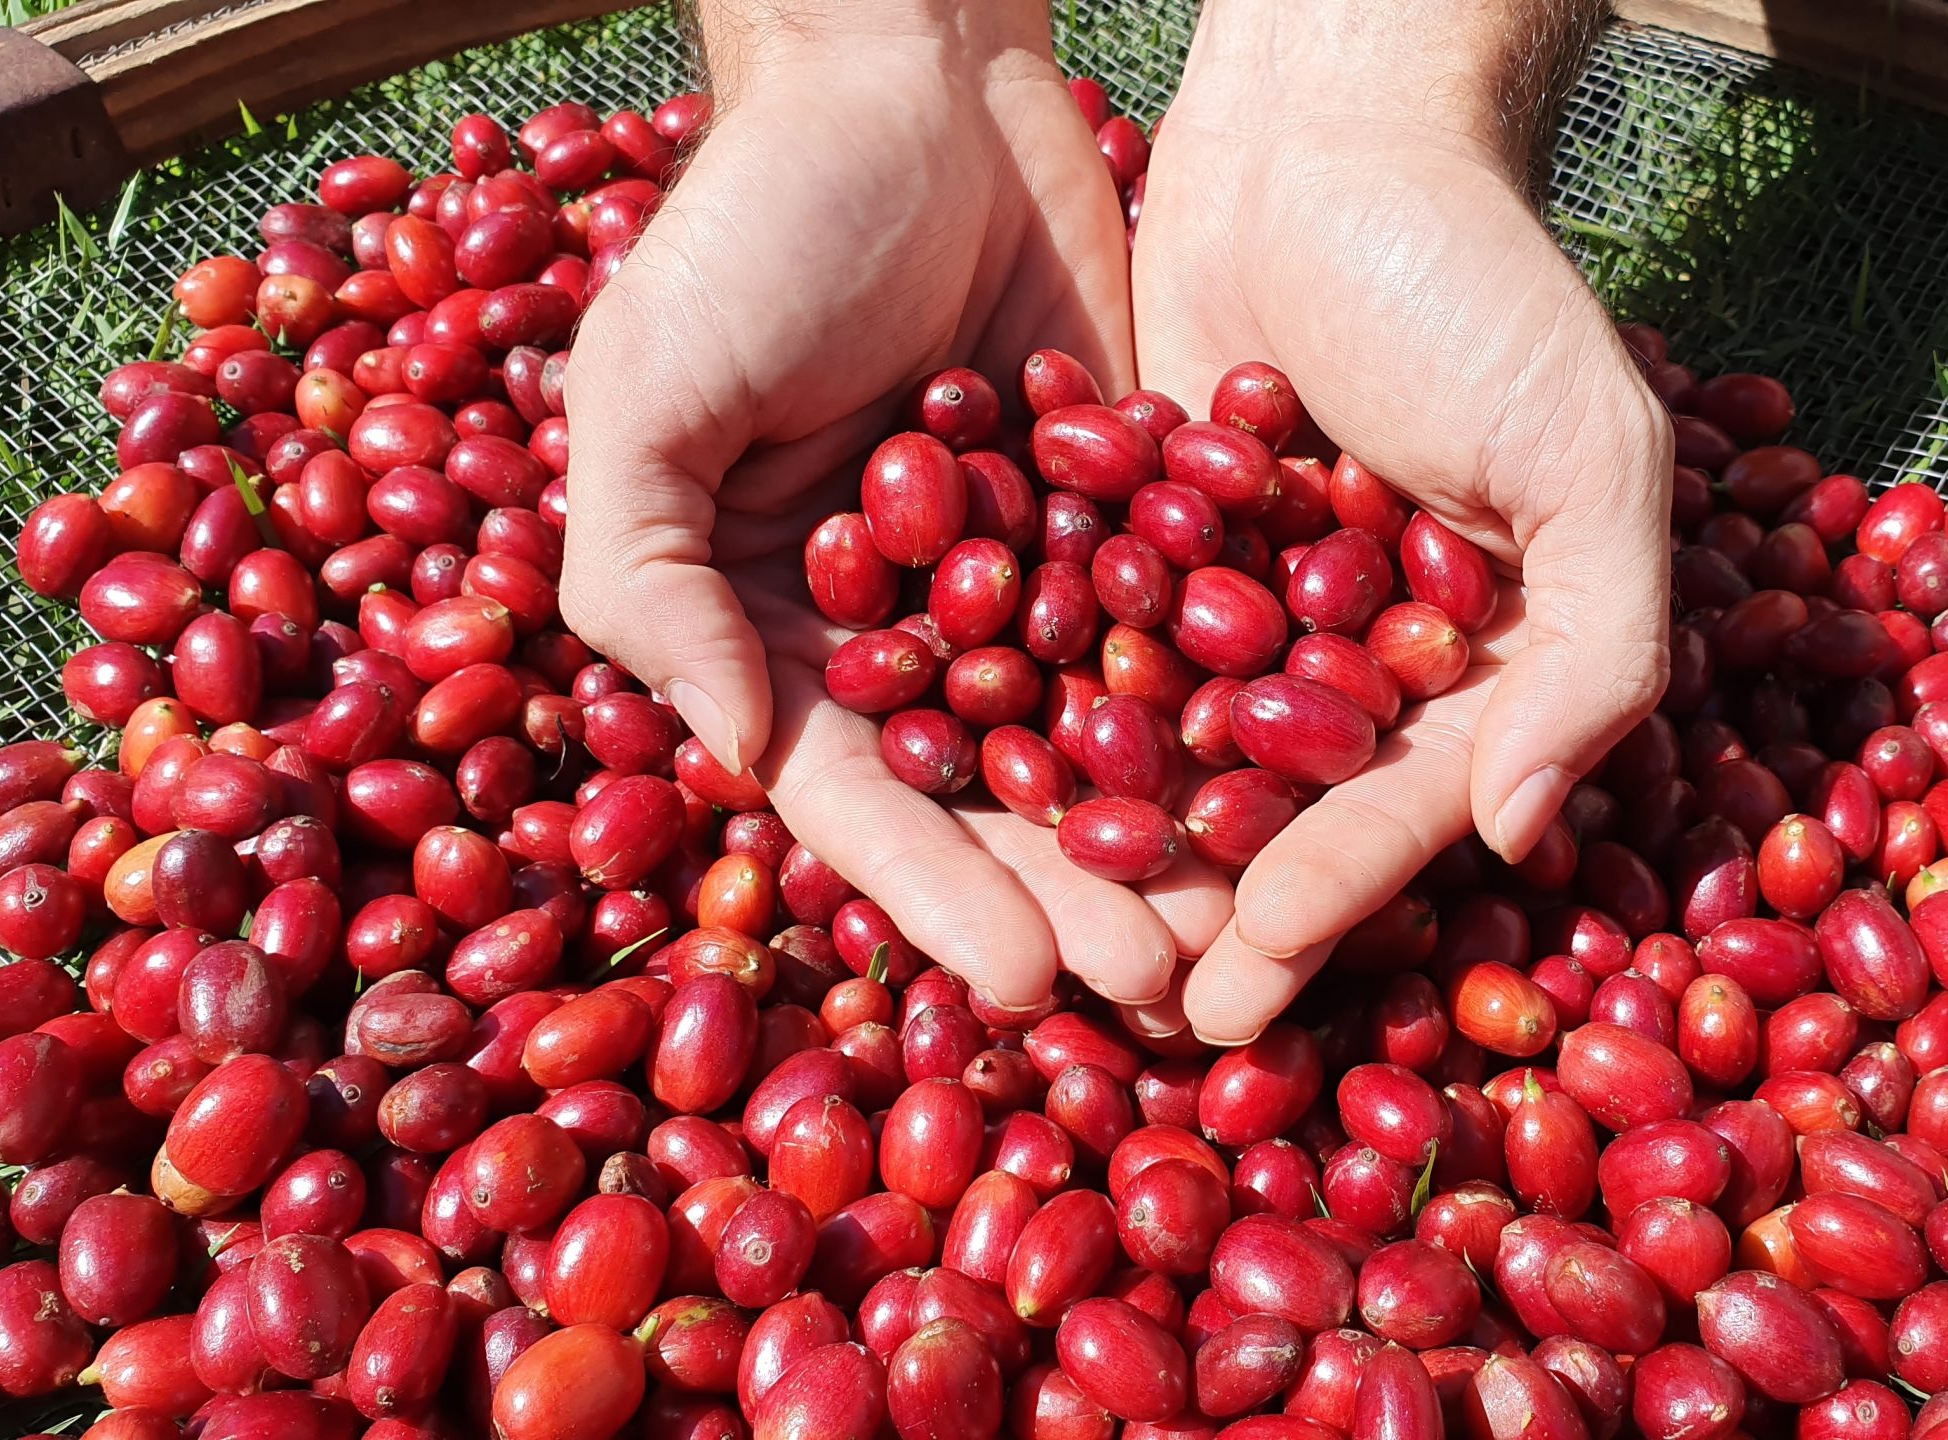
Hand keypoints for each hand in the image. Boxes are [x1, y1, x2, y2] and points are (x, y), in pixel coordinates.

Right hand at [562, 0, 1228, 1014]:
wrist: (917, 67)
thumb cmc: (755, 219)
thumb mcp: (653, 384)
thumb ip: (645, 569)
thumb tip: (718, 738)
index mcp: (774, 621)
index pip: (859, 791)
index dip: (938, 893)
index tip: (1026, 987)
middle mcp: (900, 623)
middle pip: (996, 793)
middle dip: (1075, 892)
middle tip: (1167, 988)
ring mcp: (1021, 571)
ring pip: (1102, 733)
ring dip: (1167, 833)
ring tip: (1247, 923)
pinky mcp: (1123, 506)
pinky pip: (1178, 623)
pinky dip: (1230, 702)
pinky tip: (1302, 779)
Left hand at [1132, 1, 1674, 1042]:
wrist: (1323, 129)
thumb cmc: (1480, 282)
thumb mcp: (1586, 453)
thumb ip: (1594, 644)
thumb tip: (1529, 831)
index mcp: (1481, 655)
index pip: (1402, 803)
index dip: (1331, 893)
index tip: (1250, 974)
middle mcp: (1360, 650)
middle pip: (1284, 808)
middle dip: (1216, 908)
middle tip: (1137, 1012)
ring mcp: (1242, 603)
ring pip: (1178, 753)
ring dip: (1123, 850)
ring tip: (1050, 941)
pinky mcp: (1139, 544)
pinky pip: (1097, 652)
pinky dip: (1048, 723)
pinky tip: (981, 799)